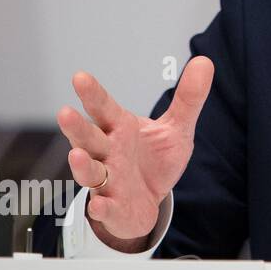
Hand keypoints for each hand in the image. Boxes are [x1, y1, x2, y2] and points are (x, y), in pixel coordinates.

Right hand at [56, 56, 213, 250]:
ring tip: (76, 155)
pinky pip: (105, 208)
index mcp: (120, 129)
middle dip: (77, 128)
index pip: (104, 109)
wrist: (149, 200)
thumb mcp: (176, 129)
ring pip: (90, 172)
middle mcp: (108, 153)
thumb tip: (205, 61)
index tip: (81, 77)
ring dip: (82, 165)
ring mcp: (108, 181)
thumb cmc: (154, 160)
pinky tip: (98, 205)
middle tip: (65, 112)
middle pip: (89, 139)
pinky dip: (101, 208)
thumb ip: (188, 98)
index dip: (93, 95)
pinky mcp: (114, 207)